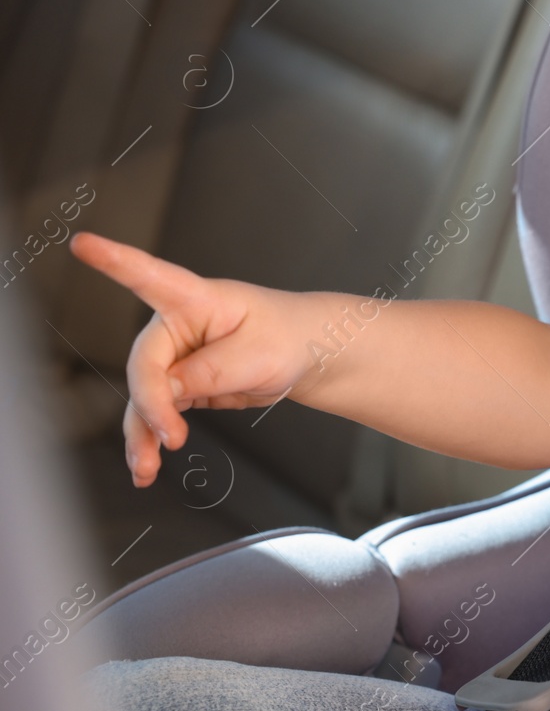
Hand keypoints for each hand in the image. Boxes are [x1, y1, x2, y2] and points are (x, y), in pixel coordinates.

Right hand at [68, 231, 321, 487]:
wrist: (305, 356)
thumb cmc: (288, 338)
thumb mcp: (259, 356)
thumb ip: (212, 372)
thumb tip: (169, 389)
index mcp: (196, 299)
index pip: (150, 276)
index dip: (115, 260)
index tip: (83, 243)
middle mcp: (176, 325)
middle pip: (145, 365)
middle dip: (153, 403)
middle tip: (173, 435)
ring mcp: (174, 357)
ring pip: (144, 396)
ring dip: (143, 432)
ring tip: (146, 467)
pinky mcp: (179, 383)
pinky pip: (155, 413)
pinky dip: (151, 439)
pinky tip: (146, 464)